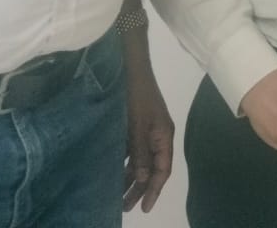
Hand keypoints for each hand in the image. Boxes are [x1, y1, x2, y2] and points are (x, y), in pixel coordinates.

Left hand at [121, 46, 174, 212]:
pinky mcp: (135, 126)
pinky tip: (113, 173)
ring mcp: (146, 131)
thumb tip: (143, 179)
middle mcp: (158, 136)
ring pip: (140, 161)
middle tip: (126, 207)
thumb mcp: (138, 126)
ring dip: (130, 178)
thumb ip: (140, 153)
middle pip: (152, 168)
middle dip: (140, 188)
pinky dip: (124, 163)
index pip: (163, 170)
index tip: (144, 207)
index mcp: (164, 136)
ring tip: (117, 196)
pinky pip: (131, 151)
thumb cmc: (136, 96)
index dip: (154, 190)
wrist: (132, 68)